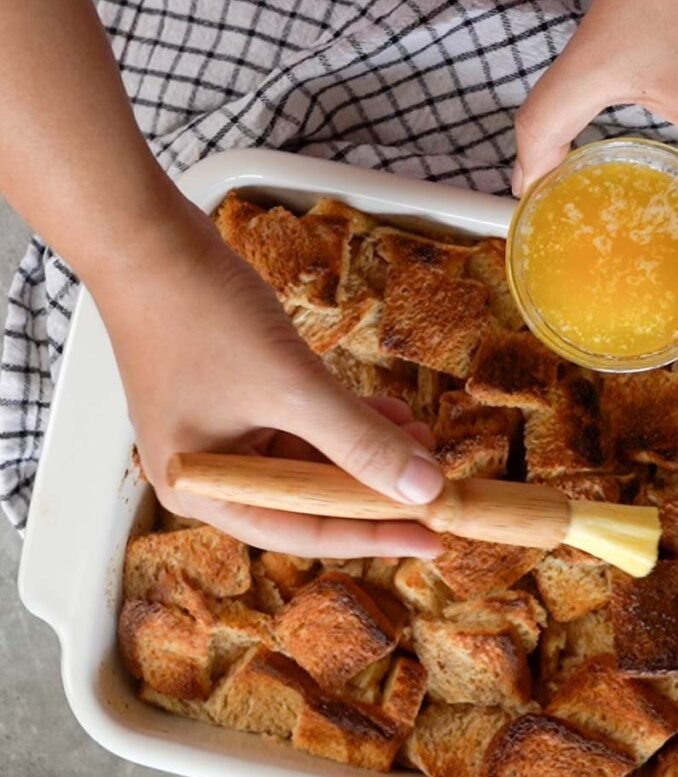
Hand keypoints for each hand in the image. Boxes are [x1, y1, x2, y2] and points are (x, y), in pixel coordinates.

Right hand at [89, 206, 443, 559]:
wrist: (146, 237)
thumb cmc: (195, 313)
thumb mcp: (293, 388)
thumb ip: (360, 441)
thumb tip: (421, 487)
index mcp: (205, 492)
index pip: (305, 532)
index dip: (374, 537)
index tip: (431, 539)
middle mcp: (211, 475)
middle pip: (310, 501)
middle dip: (374, 487)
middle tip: (432, 482)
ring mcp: (221, 436)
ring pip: (311, 461)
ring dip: (364, 449)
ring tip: (419, 437)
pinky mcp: (236, 400)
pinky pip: (301, 426)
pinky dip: (343, 421)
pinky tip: (387, 412)